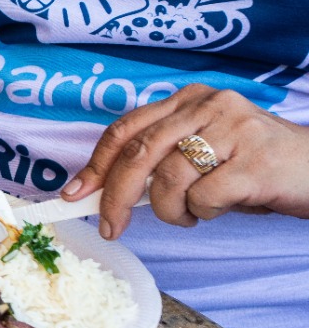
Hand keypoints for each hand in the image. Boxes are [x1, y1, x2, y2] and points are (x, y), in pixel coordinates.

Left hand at [62, 84, 308, 238]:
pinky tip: (219, 208)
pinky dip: (201, 213)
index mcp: (189, 99)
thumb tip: (100, 190)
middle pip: (139, 153)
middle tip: (110, 227)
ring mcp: (233, 129)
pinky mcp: (254, 160)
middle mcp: (208, 105)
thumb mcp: (203, 154)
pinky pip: (203, 197)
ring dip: (169, 210)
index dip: (95, 164)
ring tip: (190, 214)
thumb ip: (159, 161)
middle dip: (115, 196)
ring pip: (168, 178)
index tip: (74, 194)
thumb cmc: (253, 166)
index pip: (126, 129)